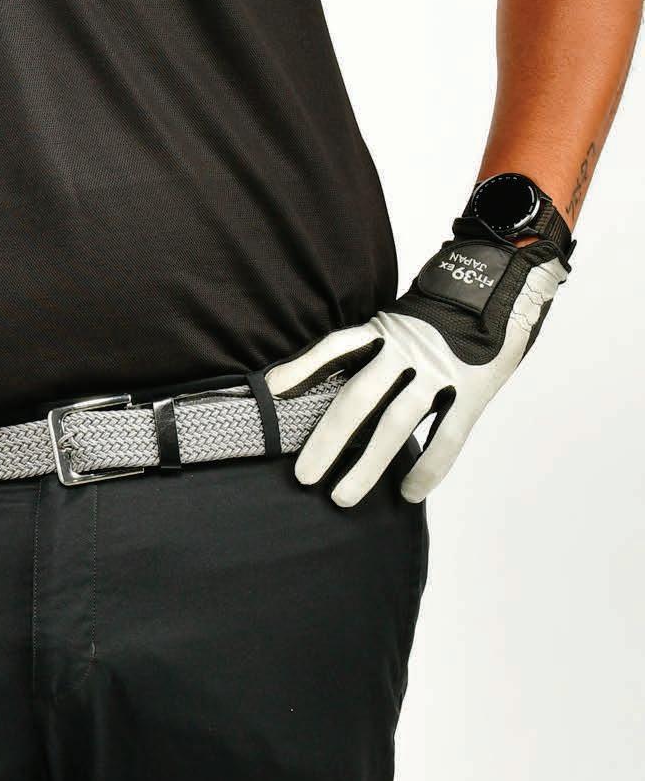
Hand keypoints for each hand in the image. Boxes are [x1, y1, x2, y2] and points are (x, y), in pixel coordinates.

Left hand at [269, 223, 567, 507]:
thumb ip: (376, 348)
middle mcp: (407, 349)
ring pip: (396, 423)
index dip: (302, 369)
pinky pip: (447, 435)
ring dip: (367, 465)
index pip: (334, 349)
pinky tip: (409, 492)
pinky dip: (428, 468)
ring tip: (342, 497)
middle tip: (303, 476)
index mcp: (385, 329)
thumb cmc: (449, 311)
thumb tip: (330, 386)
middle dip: (328, 440)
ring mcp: (440, 369)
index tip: (272, 391)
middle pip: (358, 398)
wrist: (508, 282)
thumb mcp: (403, 318)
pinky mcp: (473, 388)